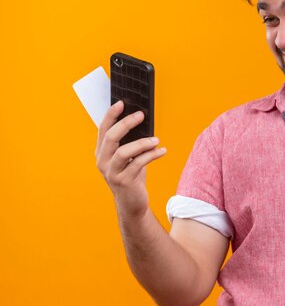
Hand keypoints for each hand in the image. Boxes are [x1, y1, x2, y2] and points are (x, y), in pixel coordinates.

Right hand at [95, 101, 166, 218]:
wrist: (132, 203)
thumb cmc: (132, 175)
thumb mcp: (129, 157)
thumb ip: (130, 141)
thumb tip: (142, 120)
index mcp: (102, 152)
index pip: (103, 129)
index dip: (111, 115)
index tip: (122, 102)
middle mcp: (103, 161)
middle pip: (111, 137)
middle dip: (126, 123)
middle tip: (141, 115)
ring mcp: (111, 172)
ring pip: (124, 152)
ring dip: (142, 143)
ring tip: (156, 139)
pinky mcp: (123, 181)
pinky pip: (138, 164)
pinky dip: (152, 155)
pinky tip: (162, 150)